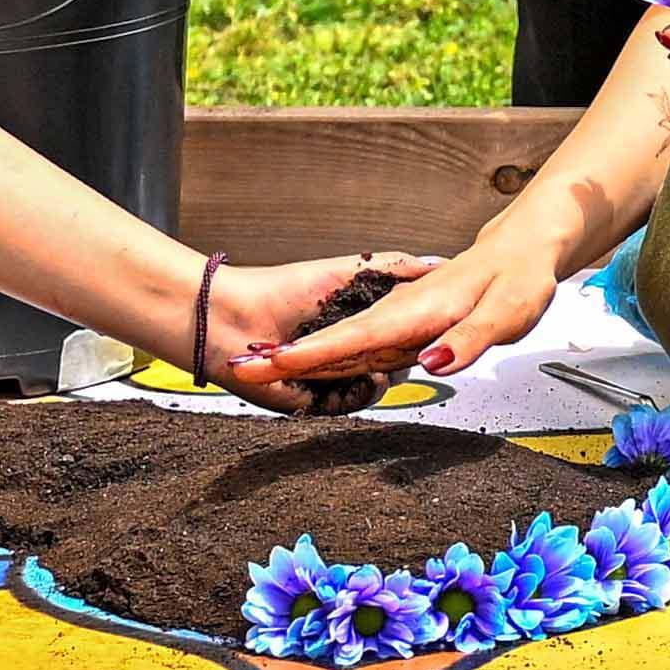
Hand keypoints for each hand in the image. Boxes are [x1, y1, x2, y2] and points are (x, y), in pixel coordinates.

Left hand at [199, 247, 435, 412]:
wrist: (232, 320)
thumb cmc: (279, 290)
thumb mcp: (349, 269)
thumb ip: (396, 267)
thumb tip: (438, 265)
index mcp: (353, 323)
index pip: (400, 333)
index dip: (417, 328)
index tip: (432, 319)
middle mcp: (344, 353)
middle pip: (394, 362)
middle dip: (402, 353)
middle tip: (407, 342)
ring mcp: (331, 379)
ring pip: (377, 385)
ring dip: (381, 373)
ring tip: (376, 360)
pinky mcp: (317, 401)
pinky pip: (352, 404)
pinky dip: (358, 392)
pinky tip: (358, 375)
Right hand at [255, 227, 553, 400]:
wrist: (523, 247)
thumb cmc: (518, 278)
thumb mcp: (505, 313)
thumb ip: (466, 339)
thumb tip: (431, 362)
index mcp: (417, 312)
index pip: (354, 337)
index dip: (314, 351)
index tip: (275, 359)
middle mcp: (398, 311)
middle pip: (336, 341)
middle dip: (289, 355)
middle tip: (243, 371)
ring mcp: (395, 312)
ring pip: (343, 341)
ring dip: (303, 357)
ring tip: (256, 369)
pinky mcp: (400, 315)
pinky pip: (363, 338)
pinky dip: (332, 352)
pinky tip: (311, 366)